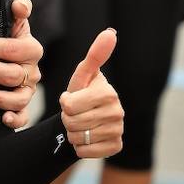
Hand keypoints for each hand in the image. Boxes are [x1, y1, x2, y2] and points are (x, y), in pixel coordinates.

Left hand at [0, 0, 41, 129]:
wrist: (8, 56)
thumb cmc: (7, 36)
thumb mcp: (13, 20)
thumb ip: (19, 8)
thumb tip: (18, 5)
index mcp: (31, 49)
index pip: (11, 48)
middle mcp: (32, 71)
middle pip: (9, 73)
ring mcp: (28, 91)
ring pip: (16, 98)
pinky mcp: (23, 107)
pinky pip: (24, 117)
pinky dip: (15, 119)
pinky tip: (3, 119)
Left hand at [60, 28, 123, 159]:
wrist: (86, 119)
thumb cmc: (82, 93)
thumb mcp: (82, 75)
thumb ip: (94, 56)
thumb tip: (110, 32)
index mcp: (109, 93)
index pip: (69, 106)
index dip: (65, 103)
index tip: (72, 99)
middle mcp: (118, 112)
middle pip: (72, 122)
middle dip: (67, 119)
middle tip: (75, 113)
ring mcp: (118, 131)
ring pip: (77, 138)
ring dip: (72, 133)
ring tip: (81, 124)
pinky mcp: (116, 147)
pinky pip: (85, 152)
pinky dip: (79, 147)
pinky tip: (87, 137)